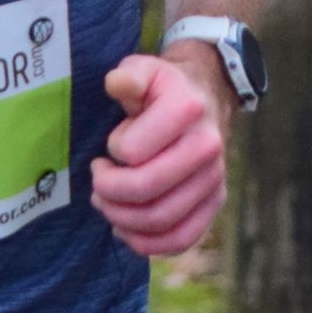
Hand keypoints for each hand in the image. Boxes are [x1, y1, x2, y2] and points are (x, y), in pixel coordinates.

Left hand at [91, 53, 228, 256]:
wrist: (205, 99)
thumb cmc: (162, 89)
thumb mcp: (143, 69)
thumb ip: (128, 76)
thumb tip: (116, 85)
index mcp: (186, 110)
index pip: (133, 152)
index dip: (112, 153)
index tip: (110, 146)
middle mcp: (207, 146)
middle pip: (146, 190)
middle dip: (108, 192)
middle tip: (97, 181)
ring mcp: (214, 178)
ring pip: (160, 220)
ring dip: (121, 219)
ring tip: (106, 203)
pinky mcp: (214, 202)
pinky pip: (181, 239)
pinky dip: (147, 243)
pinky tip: (125, 228)